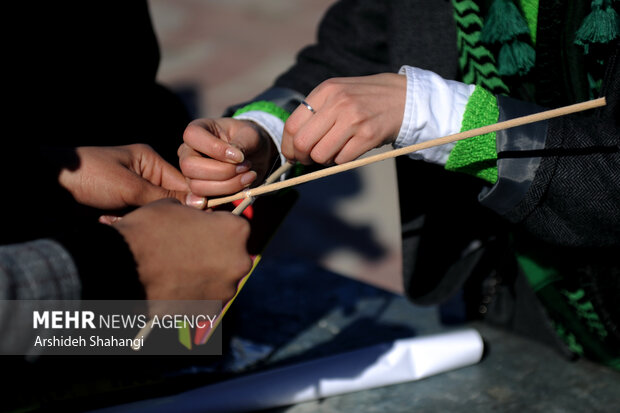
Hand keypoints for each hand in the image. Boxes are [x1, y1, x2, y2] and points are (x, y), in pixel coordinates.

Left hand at [58, 144, 190, 209]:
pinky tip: (106, 221)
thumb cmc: (89, 176)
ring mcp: (130, 194)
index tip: (196, 218)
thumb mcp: (130, 186)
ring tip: (115, 216)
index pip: (183, 183)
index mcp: (150, 161)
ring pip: (150, 215)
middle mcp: (143, 176)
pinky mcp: (117, 209)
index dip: (191, 201)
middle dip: (155, 213)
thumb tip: (201, 204)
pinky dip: (123, 225)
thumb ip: (165, 196)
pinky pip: (134, 222)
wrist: (45, 186)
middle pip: (168, 202)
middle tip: (139, 215)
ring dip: (137, 220)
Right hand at [113, 198, 252, 301]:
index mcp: (236, 230)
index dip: (218, 228)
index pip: (236, 227)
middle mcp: (239, 261)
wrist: (124, 267)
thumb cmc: (149, 230)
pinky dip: (195, 294)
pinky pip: (206, 299)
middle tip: (190, 252)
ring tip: (179, 271)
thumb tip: (197, 219)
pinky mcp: (209, 310)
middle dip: (216, 253)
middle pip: (233, 255)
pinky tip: (175, 286)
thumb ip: (195, 213)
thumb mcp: (174, 206)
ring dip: (206, 275)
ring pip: (221, 279)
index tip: (203, 231)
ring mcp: (226, 289)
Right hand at [179, 117, 278, 196]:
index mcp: (198, 131)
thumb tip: (235, 158)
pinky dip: (226, 197)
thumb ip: (243, 143)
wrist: (256, 156)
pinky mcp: (201, 190)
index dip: (215, 148)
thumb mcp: (252, 135)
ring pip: (197, 186)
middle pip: (189, 166)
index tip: (240, 156)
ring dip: (228, 185)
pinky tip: (242, 189)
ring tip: (249, 177)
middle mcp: (188, 152)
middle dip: (221, 171)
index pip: (192, 136)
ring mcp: (192, 173)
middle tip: (246, 168)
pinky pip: (205, 200)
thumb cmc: (249, 140)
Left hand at [282, 73, 405, 164]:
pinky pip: (342, 160)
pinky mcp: (368, 136)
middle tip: (308, 159)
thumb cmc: (365, 99)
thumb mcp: (338, 93)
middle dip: (302, 157)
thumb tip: (293, 144)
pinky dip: (342, 160)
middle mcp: (338, 103)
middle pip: (303, 143)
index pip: (292, 125)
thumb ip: (315, 113)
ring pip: (321, 155)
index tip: (292, 154)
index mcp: (325, 91)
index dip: (288, 146)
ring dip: (324, 160)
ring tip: (334, 150)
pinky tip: (349, 149)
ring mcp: (353, 119)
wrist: (403, 97)